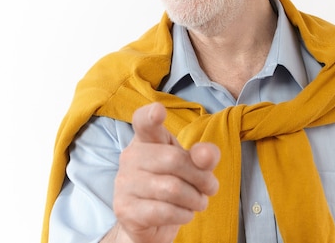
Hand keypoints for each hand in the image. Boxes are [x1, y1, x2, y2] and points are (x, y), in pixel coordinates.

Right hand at [111, 102, 219, 242]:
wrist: (150, 224)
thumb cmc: (172, 184)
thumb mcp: (193, 166)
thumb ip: (203, 156)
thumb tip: (206, 155)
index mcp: (146, 139)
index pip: (144, 121)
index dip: (151, 116)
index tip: (159, 111)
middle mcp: (130, 157)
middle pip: (174, 159)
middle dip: (201, 177)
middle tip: (210, 188)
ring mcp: (124, 183)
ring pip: (172, 189)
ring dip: (195, 199)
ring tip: (197, 202)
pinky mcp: (125, 210)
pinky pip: (164, 211)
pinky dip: (184, 215)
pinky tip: (184, 214)